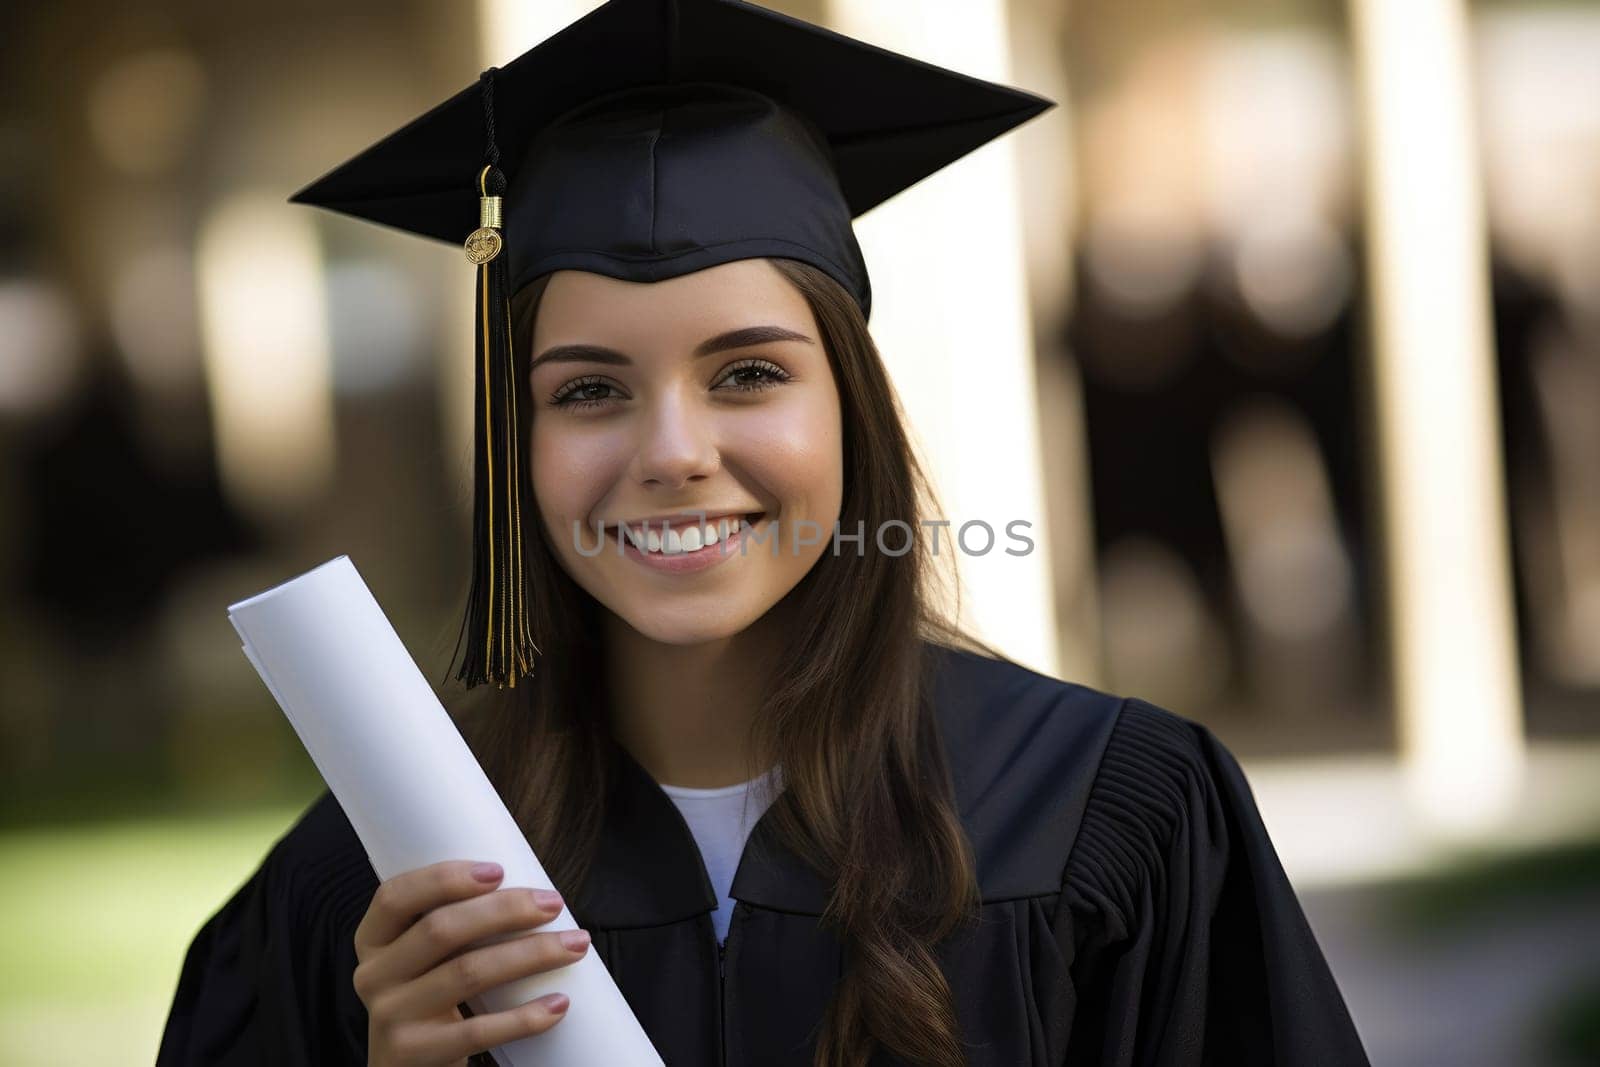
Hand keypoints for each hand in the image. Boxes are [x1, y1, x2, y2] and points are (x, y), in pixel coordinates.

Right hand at [353, 860, 588, 1065]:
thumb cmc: (432, 996)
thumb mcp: (424, 959)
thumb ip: (452, 925)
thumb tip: (530, 889)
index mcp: (373, 940)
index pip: (395, 897)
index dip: (444, 879)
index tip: (499, 870)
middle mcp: (373, 975)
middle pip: (441, 930)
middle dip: (505, 910)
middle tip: (553, 903)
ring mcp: (391, 1017)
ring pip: (467, 973)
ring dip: (531, 954)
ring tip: (575, 944)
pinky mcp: (415, 1055)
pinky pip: (478, 1031)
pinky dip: (525, 1017)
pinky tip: (559, 1004)